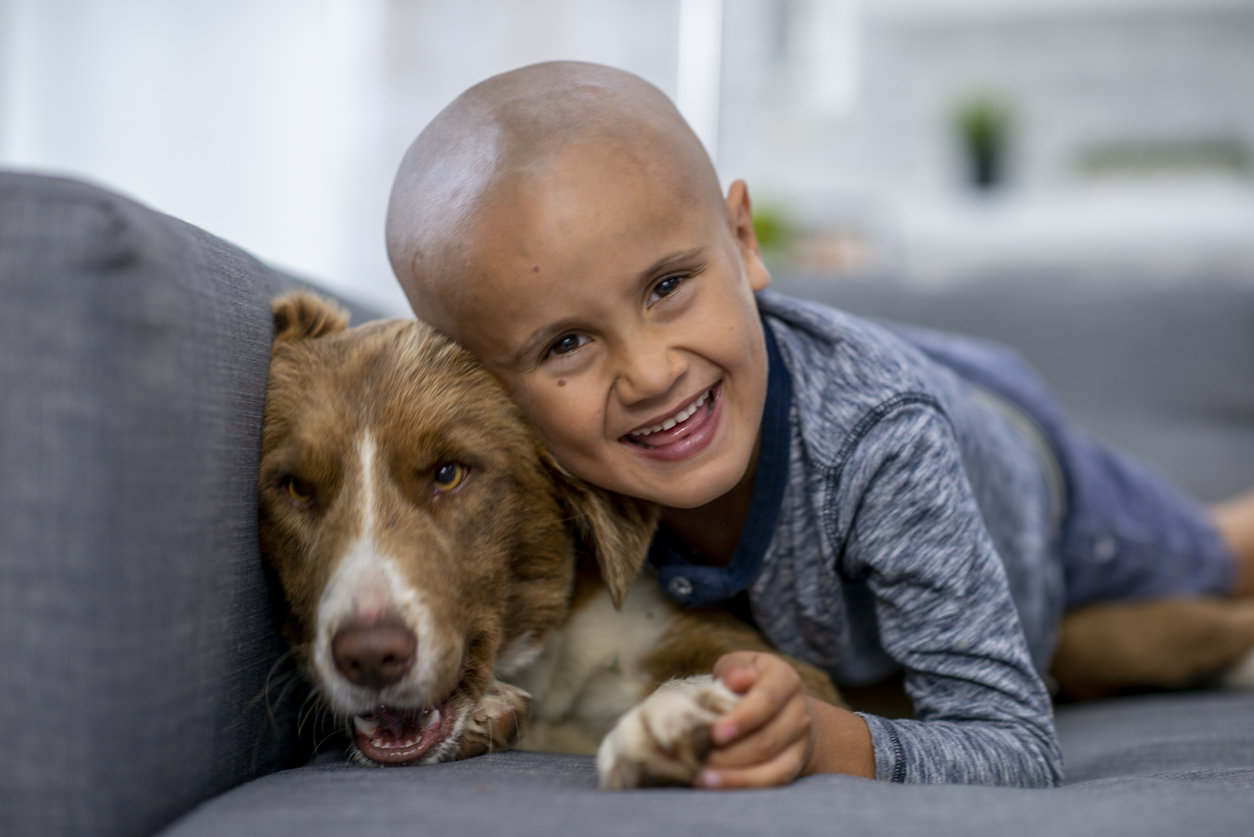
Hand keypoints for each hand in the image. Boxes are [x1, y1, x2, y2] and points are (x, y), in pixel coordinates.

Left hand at [697, 651, 876, 787]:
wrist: (783, 707)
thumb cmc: (750, 682)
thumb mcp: (740, 666)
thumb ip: (734, 669)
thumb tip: (733, 678)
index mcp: (785, 679)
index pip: (767, 700)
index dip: (742, 719)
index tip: (715, 734)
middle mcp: (798, 712)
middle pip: (767, 739)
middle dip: (730, 753)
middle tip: (697, 757)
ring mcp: (799, 741)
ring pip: (770, 765)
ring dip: (733, 774)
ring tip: (701, 775)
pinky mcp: (794, 765)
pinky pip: (772, 781)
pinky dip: (743, 785)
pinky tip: (716, 784)